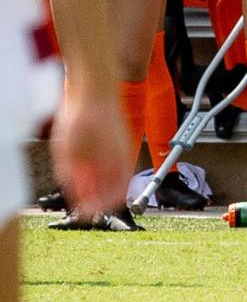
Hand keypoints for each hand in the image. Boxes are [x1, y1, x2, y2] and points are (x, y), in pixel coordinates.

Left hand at [51, 91, 130, 214]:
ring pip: (115, 177)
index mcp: (116, 164)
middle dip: (98, 199)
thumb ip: (72, 176)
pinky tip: (87, 169)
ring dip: (99, 186)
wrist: (95, 88)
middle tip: (81, 204)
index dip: (97, 209)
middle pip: (116, 189)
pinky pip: (114, 164)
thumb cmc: (84, 116)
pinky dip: (102, 172)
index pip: (113, 198)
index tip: (83, 213)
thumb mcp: (67, 152)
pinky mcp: (119, 140)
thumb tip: (76, 194)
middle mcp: (124, 157)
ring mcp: (122, 148)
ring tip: (81, 186)